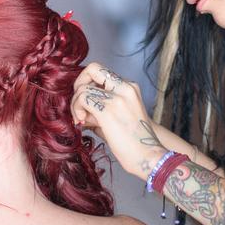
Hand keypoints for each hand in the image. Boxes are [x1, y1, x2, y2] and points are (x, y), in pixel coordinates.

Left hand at [71, 62, 165, 178]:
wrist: (148, 155)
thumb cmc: (134, 142)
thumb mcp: (118, 117)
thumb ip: (100, 109)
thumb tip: (79, 112)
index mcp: (129, 88)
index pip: (101, 72)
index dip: (88, 82)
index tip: (85, 100)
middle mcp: (125, 88)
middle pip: (93, 68)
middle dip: (79, 83)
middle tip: (78, 104)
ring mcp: (117, 98)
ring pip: (83, 88)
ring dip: (76, 104)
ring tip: (81, 120)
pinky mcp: (108, 111)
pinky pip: (82, 99)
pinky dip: (76, 109)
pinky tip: (81, 122)